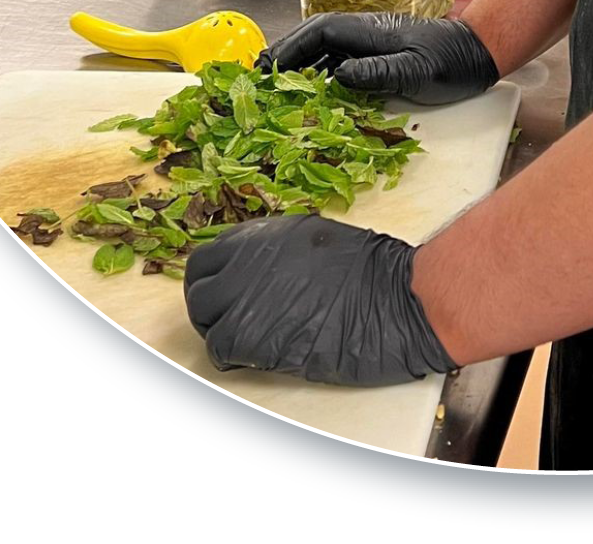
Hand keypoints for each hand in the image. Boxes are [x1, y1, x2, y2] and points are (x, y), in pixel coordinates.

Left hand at [184, 214, 457, 384]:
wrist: (395, 298)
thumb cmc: (372, 272)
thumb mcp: (317, 240)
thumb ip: (278, 253)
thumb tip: (259, 269)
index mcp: (264, 235)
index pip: (207, 258)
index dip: (213, 281)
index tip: (226, 295)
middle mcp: (248, 261)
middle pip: (197, 289)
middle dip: (210, 308)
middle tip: (232, 323)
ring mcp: (247, 297)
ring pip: (205, 320)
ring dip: (221, 333)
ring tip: (249, 343)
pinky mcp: (255, 336)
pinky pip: (221, 349)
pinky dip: (234, 357)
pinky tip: (260, 357)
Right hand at [256, 12, 498, 104]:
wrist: (478, 55)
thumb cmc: (452, 61)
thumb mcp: (417, 69)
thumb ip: (379, 71)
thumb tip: (337, 74)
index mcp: (369, 30)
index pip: (320, 31)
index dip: (290, 46)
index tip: (266, 64)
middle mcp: (365, 34)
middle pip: (316, 38)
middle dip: (287, 54)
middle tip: (260, 77)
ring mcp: (372, 45)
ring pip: (326, 50)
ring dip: (300, 65)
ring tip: (276, 86)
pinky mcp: (379, 59)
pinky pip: (341, 63)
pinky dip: (320, 75)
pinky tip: (312, 92)